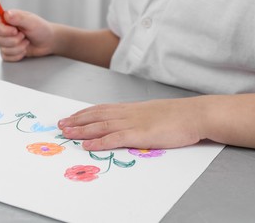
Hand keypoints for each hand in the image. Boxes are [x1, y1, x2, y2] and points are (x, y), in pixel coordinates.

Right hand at [0, 9, 54, 61]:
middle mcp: (4, 30)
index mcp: (8, 20)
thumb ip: (19, 18)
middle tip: (24, 36)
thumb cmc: (41, 29)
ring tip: (26, 42)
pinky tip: (24, 50)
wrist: (48, 42)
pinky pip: (6, 57)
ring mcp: (6, 42)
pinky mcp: (9, 52)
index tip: (15, 31)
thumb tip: (6, 14)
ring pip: (3, 49)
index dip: (2, 30)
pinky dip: (17, 55)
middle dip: (14, 40)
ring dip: (18, 48)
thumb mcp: (32, 21)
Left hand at [58, 98, 203, 150]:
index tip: (71, 117)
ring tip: (66, 133)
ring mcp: (133, 123)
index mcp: (130, 108)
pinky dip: (99, 142)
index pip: (101, 109)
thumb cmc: (176, 115)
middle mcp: (127, 113)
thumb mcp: (151, 112)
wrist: (194, 114)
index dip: (83, 113)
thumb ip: (136, 117)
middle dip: (76, 121)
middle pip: (96, 116)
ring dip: (81, 130)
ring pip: (101, 125)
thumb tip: (124, 123)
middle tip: (60, 125)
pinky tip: (87, 145)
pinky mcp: (140, 134)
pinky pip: (115, 138)